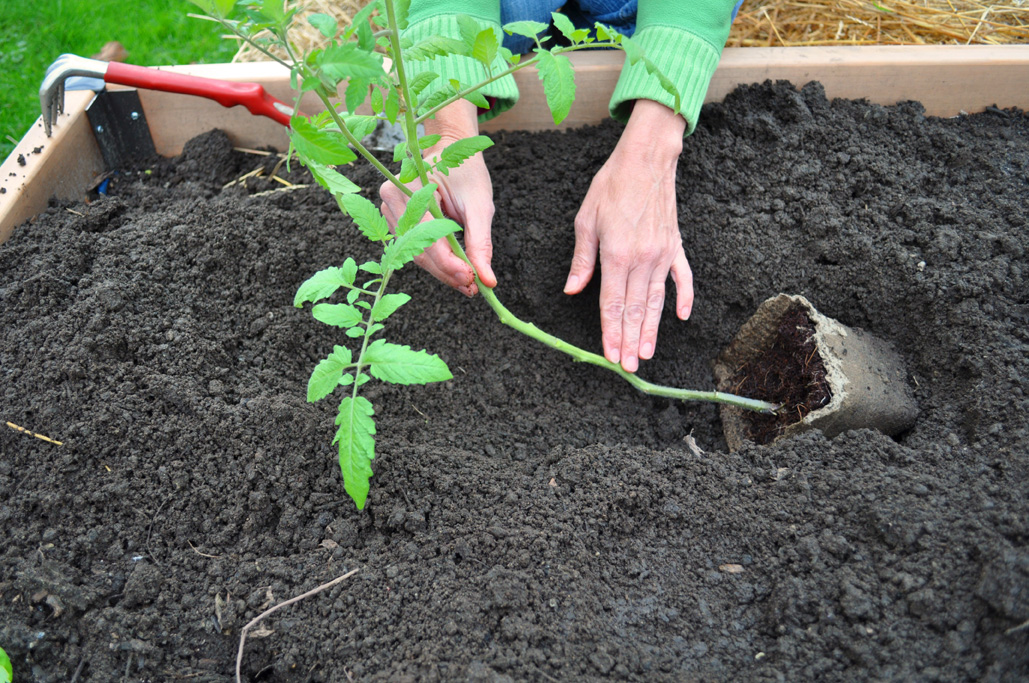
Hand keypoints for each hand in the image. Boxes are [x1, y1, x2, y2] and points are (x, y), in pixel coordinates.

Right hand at [378, 100, 496, 296]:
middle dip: (449, 273)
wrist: (451, 149)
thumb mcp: (479, 204)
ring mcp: (389, 210)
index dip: (450, 264)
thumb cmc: (466, 171)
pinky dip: (437, 262)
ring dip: (443, 271)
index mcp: (410, 188)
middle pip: (420, 250)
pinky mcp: (396, 220)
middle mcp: (392, 199)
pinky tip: (457, 270)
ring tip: (469, 282)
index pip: (428, 237)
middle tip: (474, 287)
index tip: (473, 280)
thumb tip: (487, 279)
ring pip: (417, 253)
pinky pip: (415, 248)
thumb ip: (481, 242)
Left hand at [564, 100, 692, 372]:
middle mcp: (642, 259)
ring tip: (647, 353)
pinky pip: (682, 278)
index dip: (611, 332)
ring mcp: (662, 254)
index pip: (612, 303)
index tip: (611, 356)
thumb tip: (573, 290)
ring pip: (657, 301)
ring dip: (652, 329)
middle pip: (635, 308)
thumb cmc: (612, 186)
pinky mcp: (675, 246)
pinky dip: (684, 298)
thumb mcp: (586, 220)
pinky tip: (681, 318)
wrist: (647, 158)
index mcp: (617, 254)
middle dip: (631, 340)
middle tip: (629, 367)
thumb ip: (582, 259)